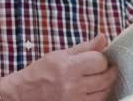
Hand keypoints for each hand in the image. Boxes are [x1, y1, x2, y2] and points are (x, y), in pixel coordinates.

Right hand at [0, 34, 117, 100]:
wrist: (24, 93)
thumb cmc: (42, 71)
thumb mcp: (61, 54)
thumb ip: (85, 47)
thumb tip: (103, 37)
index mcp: (68, 66)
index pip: (100, 61)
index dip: (102, 59)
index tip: (99, 59)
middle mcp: (72, 85)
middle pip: (105, 78)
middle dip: (108, 71)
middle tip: (105, 68)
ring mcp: (74, 100)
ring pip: (104, 92)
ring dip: (105, 85)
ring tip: (98, 79)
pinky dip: (98, 96)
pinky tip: (93, 90)